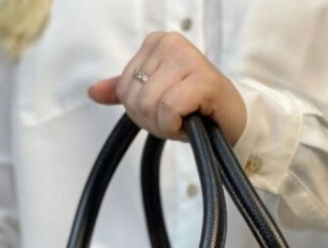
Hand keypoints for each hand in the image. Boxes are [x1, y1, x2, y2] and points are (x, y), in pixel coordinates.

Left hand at [87, 31, 246, 145]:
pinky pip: (169, 108)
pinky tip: (192, 123)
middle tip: (179, 119)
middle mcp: (171, 43)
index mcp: (156, 42)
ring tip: (187, 120)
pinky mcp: (203, 78)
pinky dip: (176, 125)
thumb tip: (94, 92)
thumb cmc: (197, 109)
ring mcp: (188, 57)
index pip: (124, 89)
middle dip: (155, 120)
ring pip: (150, 104)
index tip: (167, 111)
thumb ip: (126, 91)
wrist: (233, 122)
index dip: (142, 112)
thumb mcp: (156, 98)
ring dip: (167, 125)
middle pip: (135, 98)